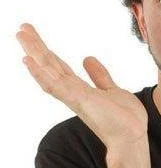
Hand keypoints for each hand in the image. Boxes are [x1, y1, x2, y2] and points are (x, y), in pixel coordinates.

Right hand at [16, 23, 148, 153]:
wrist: (132, 138)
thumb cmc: (123, 119)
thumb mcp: (112, 90)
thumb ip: (99, 76)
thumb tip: (87, 58)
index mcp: (79, 89)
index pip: (58, 66)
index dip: (46, 51)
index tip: (33, 35)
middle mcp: (72, 92)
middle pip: (50, 65)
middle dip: (36, 47)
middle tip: (21, 29)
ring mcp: (74, 96)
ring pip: (49, 71)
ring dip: (34, 53)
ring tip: (21, 36)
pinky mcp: (80, 101)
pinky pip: (56, 85)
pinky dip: (42, 74)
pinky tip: (30, 62)